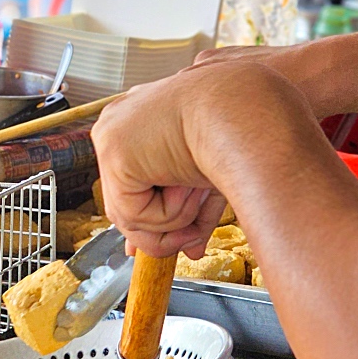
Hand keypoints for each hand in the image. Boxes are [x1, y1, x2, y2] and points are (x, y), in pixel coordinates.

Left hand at [91, 60, 303, 258]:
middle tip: (194, 235)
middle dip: (164, 231)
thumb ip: (194, 213)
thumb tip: (192, 251)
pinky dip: (168, 213)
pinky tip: (186, 182)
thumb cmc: (241, 131)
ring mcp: (110, 137)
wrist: (247, 107)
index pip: (126, 183)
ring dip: (174, 218)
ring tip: (198, 188)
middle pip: (124, 206)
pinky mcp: (114, 153)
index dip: (142, 221)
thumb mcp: (210, 179)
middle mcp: (117, 126)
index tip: (149, 249)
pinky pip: (134, 214)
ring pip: (130, 217)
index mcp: (138, 122)